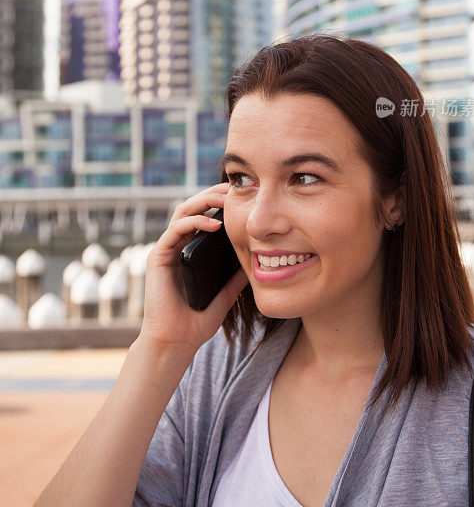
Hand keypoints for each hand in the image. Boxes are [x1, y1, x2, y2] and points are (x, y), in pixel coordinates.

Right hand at [137, 182, 248, 359]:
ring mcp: (166, 249)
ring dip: (204, 201)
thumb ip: (236, 278)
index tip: (243, 195)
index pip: (204, 215)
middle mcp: (177, 245)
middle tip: (235, 188)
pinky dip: (194, 222)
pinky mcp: (158, 256)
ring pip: (182, 211)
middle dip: (214, 194)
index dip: (220, 202)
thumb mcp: (225, 295)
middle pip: (193, 206)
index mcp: (191, 250)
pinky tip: (214, 224)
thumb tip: (257, 262)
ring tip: (226, 199)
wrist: (175, 342)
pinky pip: (175, 230)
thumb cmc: (196, 321)